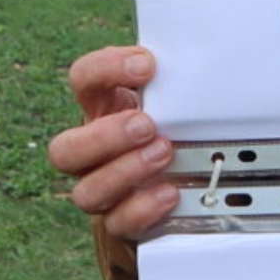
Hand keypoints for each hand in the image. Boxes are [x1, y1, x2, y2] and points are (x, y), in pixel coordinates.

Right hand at [48, 44, 178, 242]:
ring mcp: (103, 190)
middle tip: (146, 125)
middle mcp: (93, 152)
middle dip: (105, 136)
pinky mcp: (122, 222)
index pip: (83, 80)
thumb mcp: (173, 99)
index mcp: (103, 109)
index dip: (106, 70)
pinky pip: (118, 224)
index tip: (147, 65)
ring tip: (164, 153)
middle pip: (65, 150)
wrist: (182, 188)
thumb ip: (177, 80)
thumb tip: (214, 55)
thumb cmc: (175, 129)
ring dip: (125, 171)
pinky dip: (143, 208)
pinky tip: (169, 192)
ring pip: (87, 192)